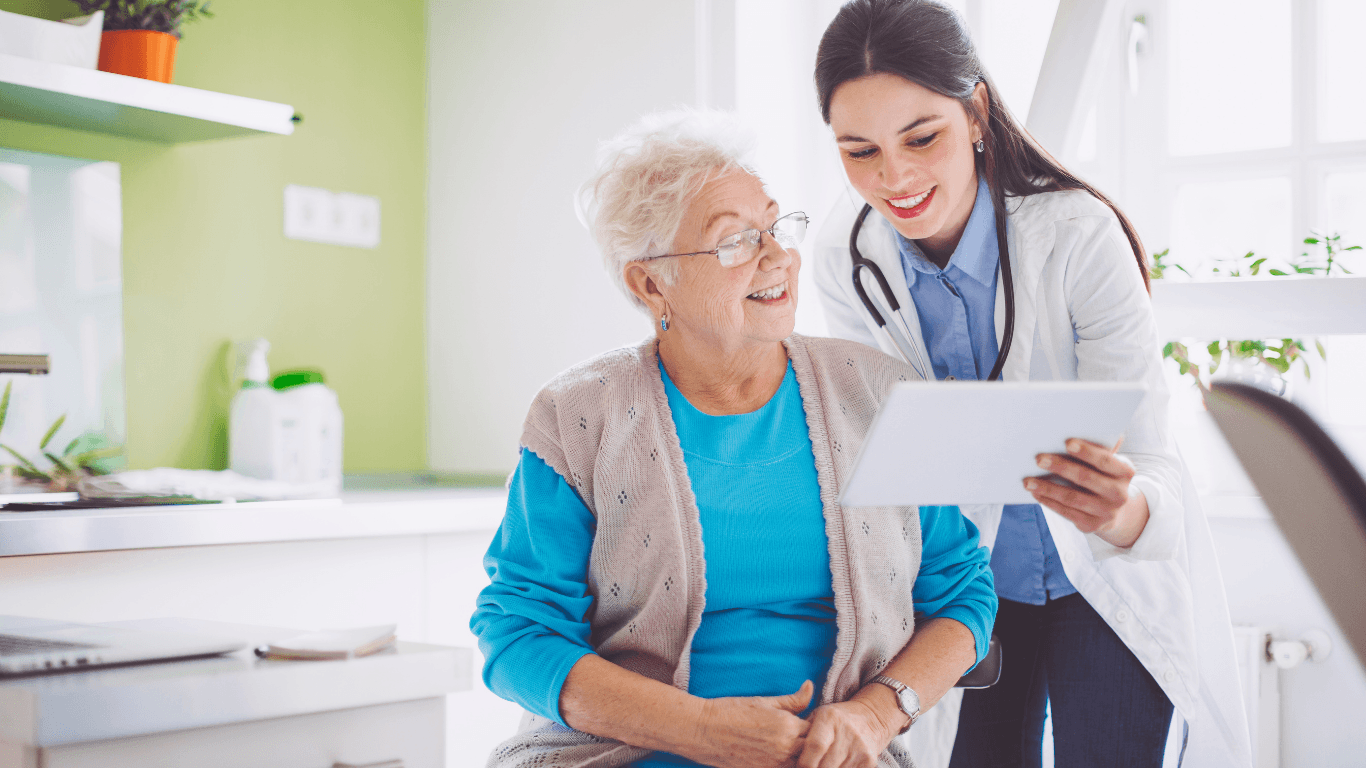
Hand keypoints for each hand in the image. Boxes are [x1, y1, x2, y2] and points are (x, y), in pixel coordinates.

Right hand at [689, 680, 812, 767]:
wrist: (703, 731)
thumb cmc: (731, 711)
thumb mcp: (764, 701)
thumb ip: (792, 699)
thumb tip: (810, 686)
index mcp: (787, 726)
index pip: (817, 729)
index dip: (815, 726)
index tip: (808, 722)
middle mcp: (784, 748)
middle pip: (813, 750)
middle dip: (812, 743)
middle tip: (803, 736)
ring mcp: (774, 764)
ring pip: (801, 764)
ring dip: (801, 756)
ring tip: (790, 746)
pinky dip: (786, 764)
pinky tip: (777, 755)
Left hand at [797, 686, 900, 767]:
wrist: (870, 718)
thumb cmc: (835, 720)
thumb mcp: (818, 716)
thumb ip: (802, 731)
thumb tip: (785, 749)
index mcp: (830, 718)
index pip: (815, 746)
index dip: (804, 762)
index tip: (798, 766)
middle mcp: (847, 732)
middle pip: (825, 765)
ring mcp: (860, 748)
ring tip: (819, 765)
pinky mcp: (870, 761)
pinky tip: (832, 766)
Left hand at [1024, 438, 1149, 548]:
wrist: (1115, 512)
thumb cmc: (1104, 476)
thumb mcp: (1109, 464)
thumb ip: (1100, 448)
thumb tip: (1082, 423)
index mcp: (1125, 472)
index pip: (1105, 460)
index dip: (1086, 451)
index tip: (1067, 442)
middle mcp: (1120, 494)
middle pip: (1086, 478)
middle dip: (1060, 467)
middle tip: (1038, 459)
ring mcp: (1107, 512)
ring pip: (1072, 498)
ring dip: (1047, 488)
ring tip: (1028, 480)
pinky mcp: (1092, 525)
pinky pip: (1066, 512)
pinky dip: (1049, 501)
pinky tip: (1035, 493)